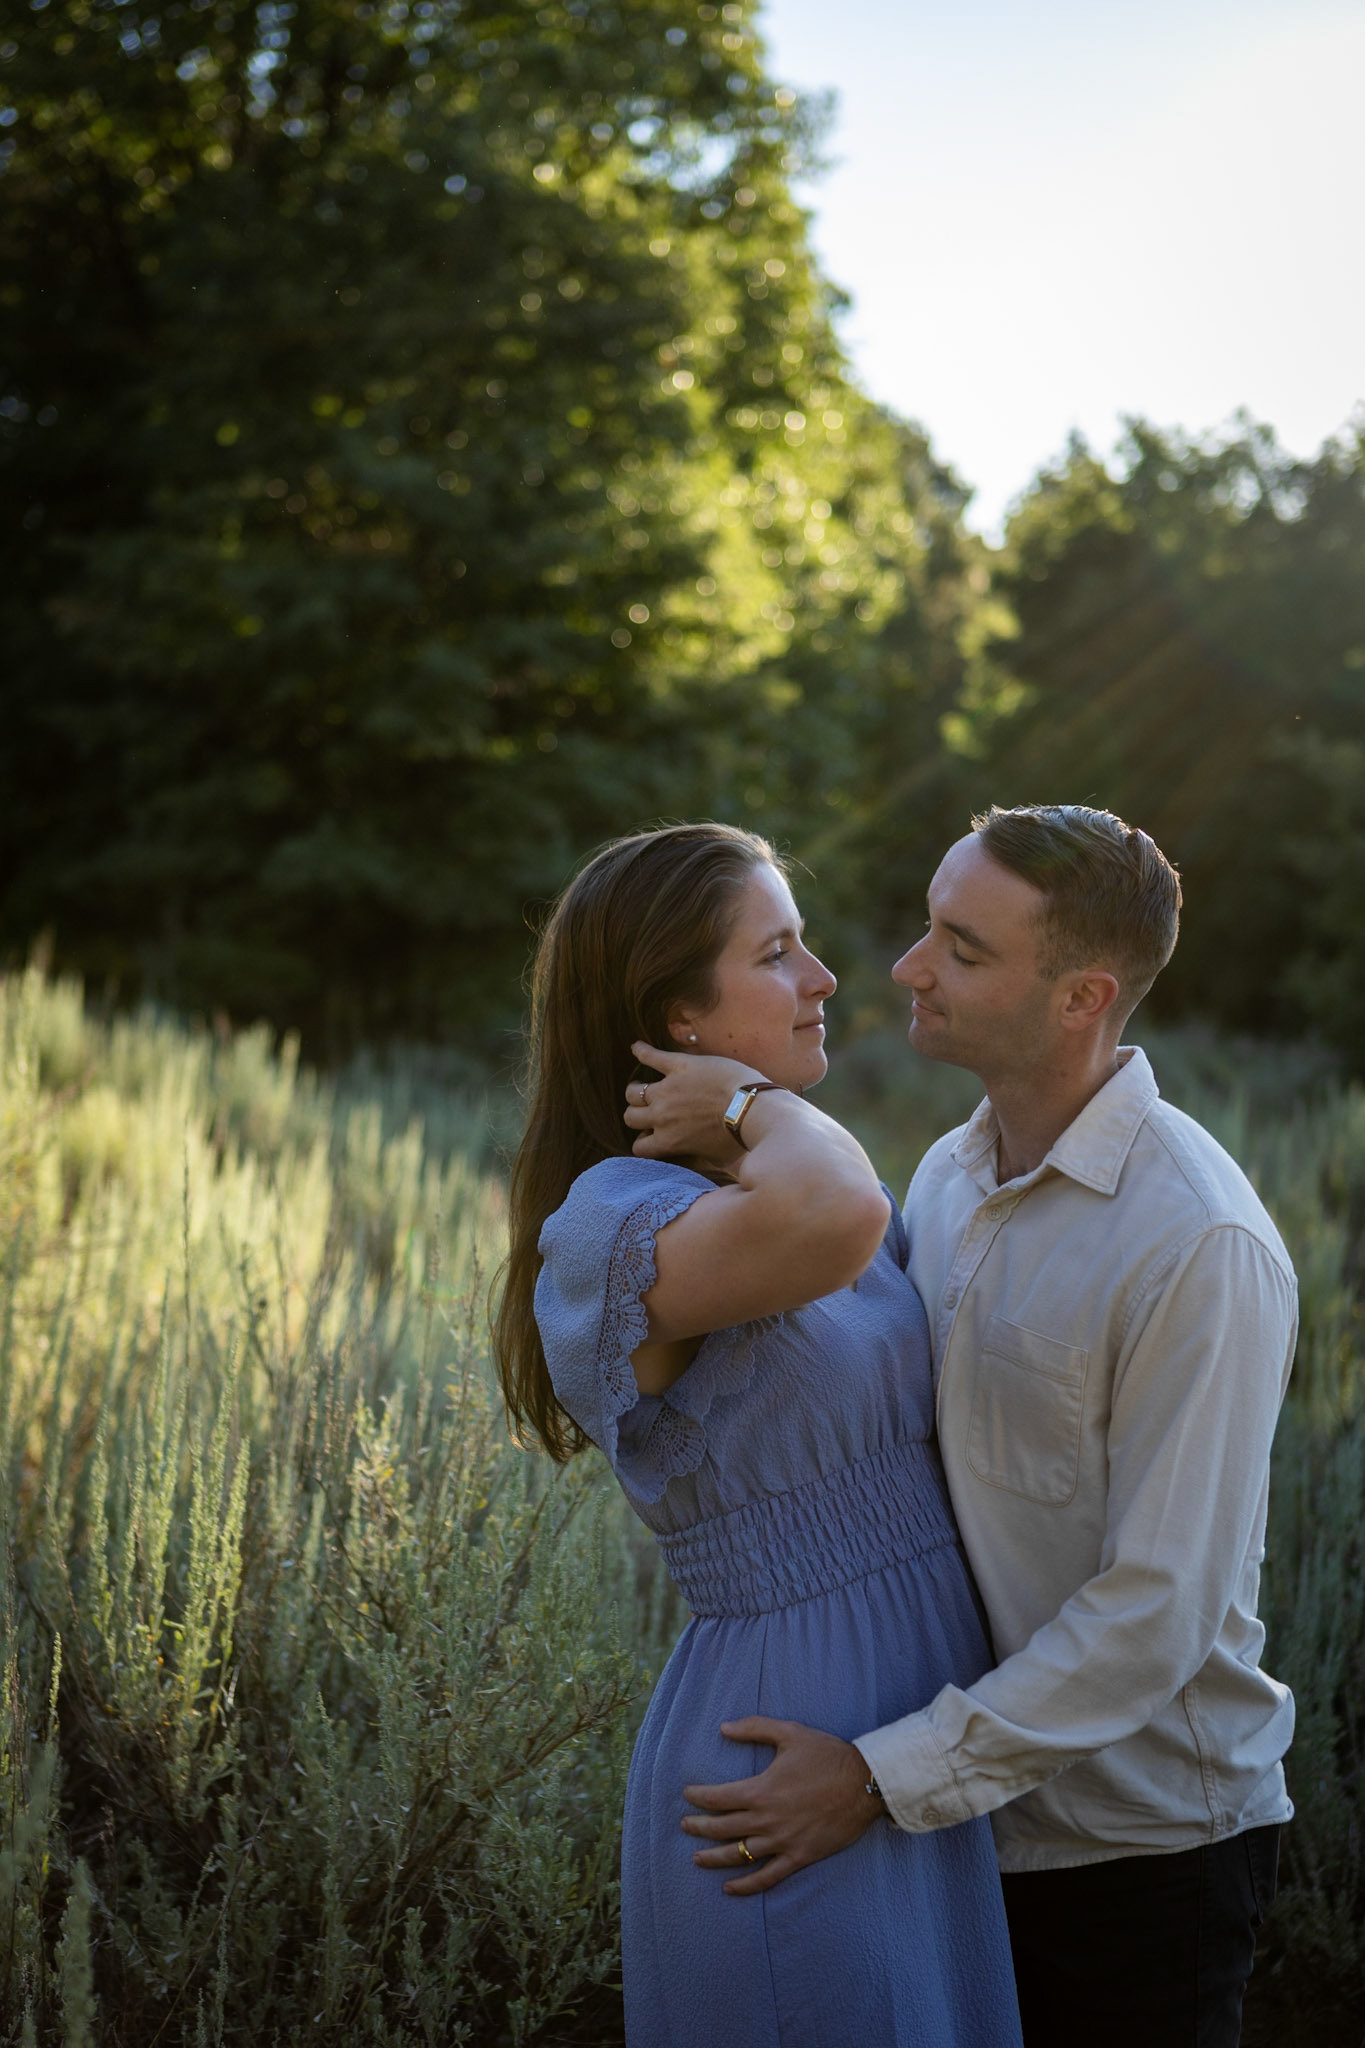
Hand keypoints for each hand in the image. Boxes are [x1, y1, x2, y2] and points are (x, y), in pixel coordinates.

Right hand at [623, 1041, 766, 1165]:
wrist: (751, 1109)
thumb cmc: (739, 1139)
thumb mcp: (715, 1159)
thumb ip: (696, 1158)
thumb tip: (694, 1159)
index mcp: (668, 1141)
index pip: (639, 1147)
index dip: (644, 1141)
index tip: (651, 1136)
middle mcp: (661, 1116)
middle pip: (630, 1117)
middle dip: (637, 1116)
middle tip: (649, 1110)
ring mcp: (667, 1089)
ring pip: (633, 1092)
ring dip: (636, 1090)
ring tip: (643, 1086)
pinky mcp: (679, 1067)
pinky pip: (651, 1056)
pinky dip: (641, 1051)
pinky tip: (637, 1048)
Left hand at [681, 1717, 881, 1895]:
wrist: (865, 1784)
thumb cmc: (827, 1755)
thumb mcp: (789, 1733)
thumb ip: (754, 1728)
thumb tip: (723, 1728)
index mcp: (761, 1790)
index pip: (717, 1798)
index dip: (698, 1797)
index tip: (687, 1795)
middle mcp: (767, 1820)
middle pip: (721, 1828)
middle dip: (698, 1827)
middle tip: (684, 1826)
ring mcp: (782, 1842)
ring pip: (738, 1855)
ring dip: (713, 1858)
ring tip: (696, 1858)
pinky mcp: (799, 1857)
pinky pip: (767, 1877)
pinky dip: (746, 1885)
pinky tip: (729, 1887)